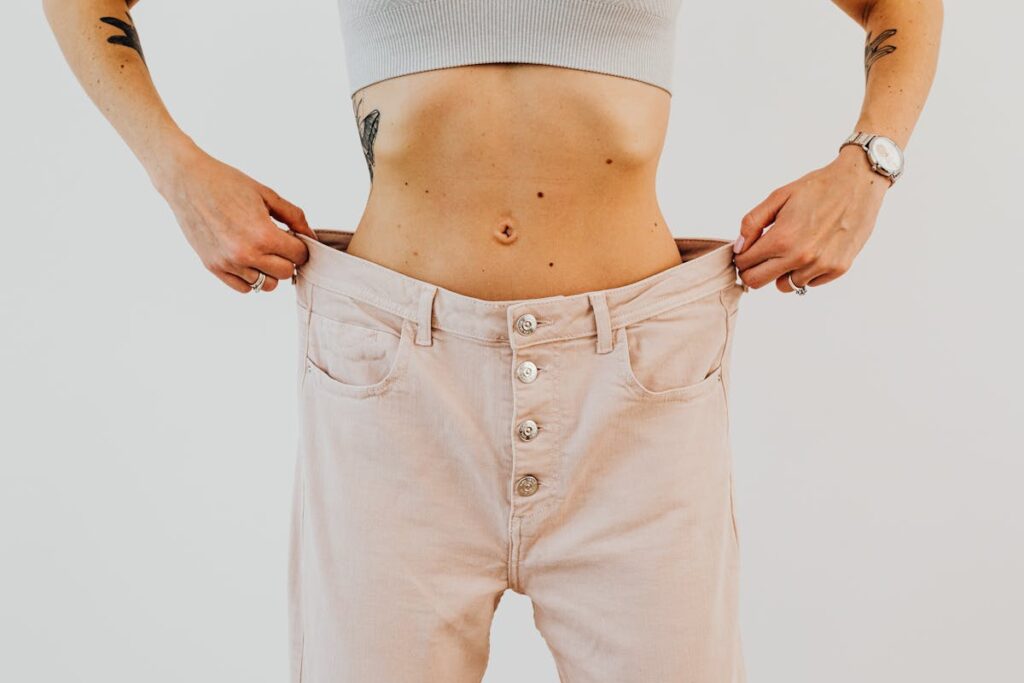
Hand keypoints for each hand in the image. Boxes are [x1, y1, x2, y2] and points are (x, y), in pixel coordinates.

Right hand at [153, 143, 317, 292]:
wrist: (187, 181)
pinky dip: (251, 277)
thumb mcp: (268, 194)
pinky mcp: (213, 267)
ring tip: (262, 250)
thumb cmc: (228, 183)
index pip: (299, 255)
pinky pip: (244, 288)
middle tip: (278, 242)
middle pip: (285, 273)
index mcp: (262, 234)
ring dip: (269, 270)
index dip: (301, 245)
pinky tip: (248, 258)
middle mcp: (245, 254)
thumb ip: (295, 217)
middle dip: (287, 258)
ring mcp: (228, 263)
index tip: (293, 236)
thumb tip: (312, 237)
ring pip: (266, 285)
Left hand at [733, 145, 889, 292]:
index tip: (746, 252)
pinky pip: (809, 283)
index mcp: (782, 238)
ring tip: (791, 250)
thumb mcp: (778, 196)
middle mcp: (800, 257)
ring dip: (782, 272)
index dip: (741, 258)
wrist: (858, 183)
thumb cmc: (817, 188)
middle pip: (758, 282)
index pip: (745, 265)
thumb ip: (753, 223)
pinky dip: (805, 272)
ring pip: (785, 286)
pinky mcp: (838, 268)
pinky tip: (812, 250)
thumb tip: (739, 247)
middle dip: (753, 271)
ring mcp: (821, 265)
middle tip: (760, 257)